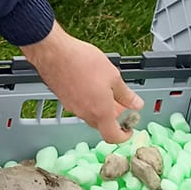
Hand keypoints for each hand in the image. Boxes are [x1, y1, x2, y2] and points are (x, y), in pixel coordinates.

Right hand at [19, 23, 142, 144]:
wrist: (54, 53)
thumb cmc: (82, 62)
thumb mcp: (113, 76)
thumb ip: (126, 94)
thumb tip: (136, 104)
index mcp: (100, 112)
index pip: (112, 136)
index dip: (123, 136)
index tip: (128, 129)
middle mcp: (85, 113)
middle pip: (101, 125)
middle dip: (113, 117)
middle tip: (121, 104)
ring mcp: (72, 107)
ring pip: (90, 115)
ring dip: (101, 108)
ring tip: (106, 90)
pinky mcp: (63, 99)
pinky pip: (80, 106)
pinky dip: (89, 101)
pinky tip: (92, 84)